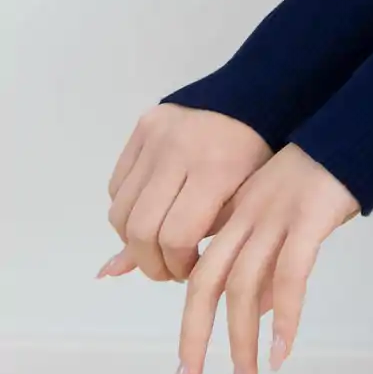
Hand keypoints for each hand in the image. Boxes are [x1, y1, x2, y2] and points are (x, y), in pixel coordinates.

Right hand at [103, 102, 273, 283]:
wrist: (252, 101)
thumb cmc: (256, 160)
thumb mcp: (239, 204)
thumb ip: (191, 241)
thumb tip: (116, 273)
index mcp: (216, 171)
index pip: (177, 237)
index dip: (177, 266)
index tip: (189, 271)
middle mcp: (179, 152)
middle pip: (142, 230)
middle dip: (151, 263)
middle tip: (167, 267)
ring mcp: (156, 138)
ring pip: (121, 211)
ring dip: (133, 241)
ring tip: (158, 244)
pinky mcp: (142, 128)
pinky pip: (117, 186)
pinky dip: (127, 212)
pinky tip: (150, 216)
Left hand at [171, 143, 360, 373]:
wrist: (353, 133)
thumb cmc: (321, 179)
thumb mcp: (281, 218)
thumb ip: (262, 262)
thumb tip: (253, 315)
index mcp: (233, 218)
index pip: (199, 277)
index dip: (190, 326)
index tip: (185, 371)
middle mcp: (244, 218)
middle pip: (205, 284)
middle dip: (195, 339)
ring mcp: (275, 217)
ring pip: (243, 286)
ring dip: (242, 341)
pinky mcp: (309, 217)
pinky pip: (290, 273)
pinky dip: (284, 314)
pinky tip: (283, 348)